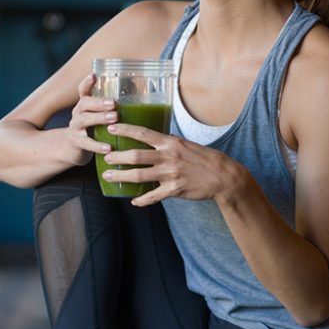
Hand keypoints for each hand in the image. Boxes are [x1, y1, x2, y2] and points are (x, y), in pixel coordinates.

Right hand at [64, 73, 116, 165]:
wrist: (73, 149)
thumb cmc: (93, 129)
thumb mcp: (100, 116)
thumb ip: (113, 107)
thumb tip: (139, 91)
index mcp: (85, 105)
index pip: (83, 90)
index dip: (87, 83)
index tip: (93, 76)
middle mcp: (78, 113)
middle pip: (84, 103)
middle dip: (99, 102)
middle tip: (114, 103)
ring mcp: (75, 128)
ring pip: (84, 120)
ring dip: (99, 118)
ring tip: (114, 119)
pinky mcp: (76, 143)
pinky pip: (86, 143)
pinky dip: (97, 145)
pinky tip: (108, 148)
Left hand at [101, 123, 242, 205]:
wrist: (223, 176)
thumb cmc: (204, 159)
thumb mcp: (186, 144)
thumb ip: (169, 143)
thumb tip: (154, 139)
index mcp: (170, 143)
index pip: (143, 133)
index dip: (125, 130)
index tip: (111, 128)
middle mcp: (168, 157)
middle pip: (136, 156)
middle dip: (117, 157)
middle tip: (104, 156)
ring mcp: (170, 174)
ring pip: (139, 176)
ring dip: (121, 176)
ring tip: (108, 177)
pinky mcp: (174, 190)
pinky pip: (153, 196)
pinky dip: (142, 200)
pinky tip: (133, 201)